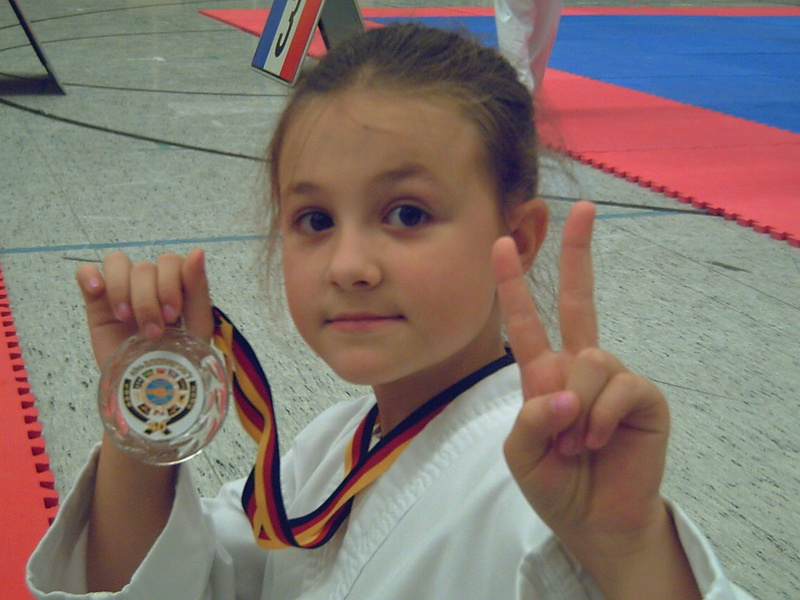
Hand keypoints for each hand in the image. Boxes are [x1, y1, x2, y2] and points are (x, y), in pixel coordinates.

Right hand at [75, 249, 212, 371]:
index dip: (170, 283)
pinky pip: (86, 272)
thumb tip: (197, 251)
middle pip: (145, 267)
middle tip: (152, 332)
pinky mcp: (96, 305)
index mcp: (176, 286)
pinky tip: (98, 291)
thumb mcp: (197, 325)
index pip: (170, 261)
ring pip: (117, 263)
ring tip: (125, 319)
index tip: (172, 315)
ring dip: (123, 290)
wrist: (150, 393)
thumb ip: (197, 287)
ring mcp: (122, 293)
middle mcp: (149, 285)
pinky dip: (90, 275)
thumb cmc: (179, 360)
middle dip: (149, 300)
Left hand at [492, 201, 670, 557]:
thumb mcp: (522, 454)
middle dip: (578, 253)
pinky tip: (598, 440)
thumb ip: (530, 420)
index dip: (513, 284)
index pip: (527, 322)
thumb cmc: (556, 484)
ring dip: (577, 407)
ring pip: (591, 359)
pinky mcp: (644, 396)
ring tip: (575, 443)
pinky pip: (621, 385)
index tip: (500, 243)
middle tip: (581, 208)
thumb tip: (564, 393)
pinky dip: (602, 416)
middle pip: (579, 300)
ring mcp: (614, 378)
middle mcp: (580, 366)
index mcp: (545, 373)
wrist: (595, 522)